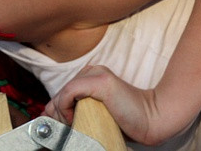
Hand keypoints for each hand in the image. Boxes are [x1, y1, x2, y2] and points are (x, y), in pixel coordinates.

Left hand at [43, 65, 187, 145]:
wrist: (153, 120)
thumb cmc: (126, 121)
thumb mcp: (94, 114)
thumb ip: (74, 110)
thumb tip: (47, 113)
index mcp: (91, 76)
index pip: (62, 93)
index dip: (57, 111)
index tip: (62, 126)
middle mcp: (92, 70)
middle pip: (60, 93)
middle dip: (58, 113)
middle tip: (68, 128)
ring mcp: (96, 73)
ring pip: (63, 92)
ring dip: (62, 113)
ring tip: (73, 125)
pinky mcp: (101, 81)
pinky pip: (70, 91)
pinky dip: (66, 106)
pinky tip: (74, 118)